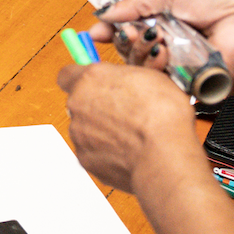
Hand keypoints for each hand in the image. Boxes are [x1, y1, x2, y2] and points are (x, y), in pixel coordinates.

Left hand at [58, 61, 200, 192]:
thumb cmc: (163, 116)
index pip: (68, 74)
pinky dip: (107, 154)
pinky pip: (93, 153)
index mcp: (91, 78)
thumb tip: (124, 80)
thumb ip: (124, 77)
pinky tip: (130, 154)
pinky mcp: (85, 159)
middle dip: (96, 107)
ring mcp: (79, 133)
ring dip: (102, 132)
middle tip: (124, 114)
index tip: (96, 85)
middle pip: (78, 103)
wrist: (165, 157)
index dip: (82, 80)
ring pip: (85, 129)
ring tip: (133, 138)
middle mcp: (78, 104)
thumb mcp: (150, 77)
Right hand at [89, 0, 233, 90]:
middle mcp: (169, 42)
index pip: (130, 27)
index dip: (112, 30)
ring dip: (143, 52)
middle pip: (131, 48)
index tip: (97, 33)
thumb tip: (107, 12)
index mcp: (166, 18)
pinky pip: (158, 83)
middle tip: (134, 32)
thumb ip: (136, 1)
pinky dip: (157, 71)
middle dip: (127, 39)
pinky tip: (165, 57)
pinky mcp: (185, 84)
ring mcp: (177, 64)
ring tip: (158, 41)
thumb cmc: (223, 3)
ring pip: (141, 67)